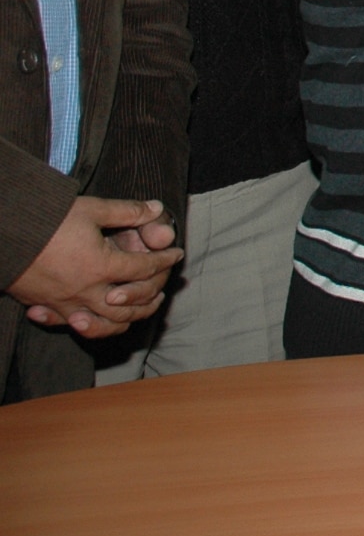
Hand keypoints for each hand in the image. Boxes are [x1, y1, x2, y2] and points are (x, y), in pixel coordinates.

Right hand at [8, 197, 181, 338]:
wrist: (3, 233)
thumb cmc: (47, 219)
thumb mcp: (91, 209)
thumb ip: (127, 212)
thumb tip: (157, 209)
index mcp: (101, 266)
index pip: (144, 269)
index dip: (164, 261)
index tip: (175, 255)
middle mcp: (86, 291)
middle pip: (129, 305)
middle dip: (150, 297)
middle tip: (161, 289)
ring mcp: (64, 303)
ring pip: (103, 324)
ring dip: (124, 319)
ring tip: (136, 309)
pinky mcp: (45, 307)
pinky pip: (70, 325)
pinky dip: (87, 326)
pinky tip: (92, 320)